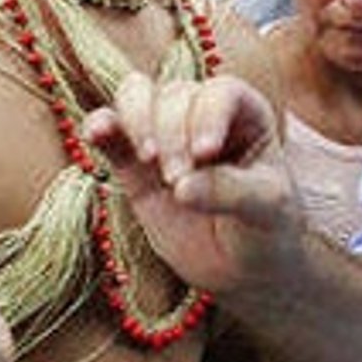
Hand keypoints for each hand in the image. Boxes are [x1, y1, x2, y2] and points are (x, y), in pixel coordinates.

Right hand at [79, 72, 303, 293]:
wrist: (242, 268)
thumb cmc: (266, 230)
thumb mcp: (265, 211)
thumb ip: (229, 192)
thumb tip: (180, 187)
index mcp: (246, 115)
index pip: (220, 92)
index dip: (207, 115)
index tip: (204, 154)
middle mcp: (203, 114)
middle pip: (175, 94)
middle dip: (172, 133)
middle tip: (177, 180)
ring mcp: (165, 134)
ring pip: (137, 96)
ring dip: (136, 121)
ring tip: (148, 160)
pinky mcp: (132, 162)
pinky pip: (110, 129)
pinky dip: (99, 126)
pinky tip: (95, 135)